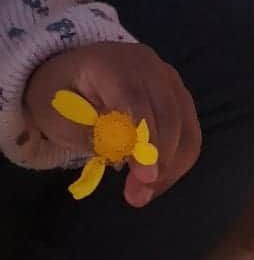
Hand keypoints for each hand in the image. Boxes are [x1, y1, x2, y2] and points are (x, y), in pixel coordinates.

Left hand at [23, 41, 200, 204]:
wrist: (77, 71)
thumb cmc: (64, 95)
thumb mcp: (57, 114)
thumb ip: (88, 133)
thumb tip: (125, 156)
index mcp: (112, 63)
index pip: (135, 101)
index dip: (144, 141)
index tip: (146, 177)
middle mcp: (148, 65)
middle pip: (168, 116)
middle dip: (158, 161)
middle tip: (137, 196)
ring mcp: (170, 80)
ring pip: (185, 129)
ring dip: (170, 167)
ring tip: (144, 192)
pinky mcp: (181, 98)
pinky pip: (190, 135)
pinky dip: (177, 163)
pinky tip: (156, 181)